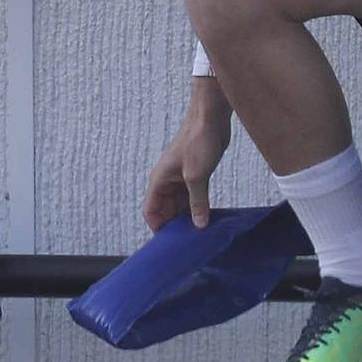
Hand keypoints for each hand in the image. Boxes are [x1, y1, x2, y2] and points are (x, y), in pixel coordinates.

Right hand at [142, 83, 231, 230]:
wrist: (211, 119)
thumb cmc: (198, 141)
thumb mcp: (197, 176)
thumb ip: (197, 202)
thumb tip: (199, 225)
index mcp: (159, 180)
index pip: (151, 211)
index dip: (158, 227)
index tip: (171, 242)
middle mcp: (167, 182)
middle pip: (166, 211)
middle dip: (175, 225)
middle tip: (190, 241)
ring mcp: (181, 179)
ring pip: (180, 205)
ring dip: (189, 217)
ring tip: (200, 233)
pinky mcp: (195, 175)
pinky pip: (193, 198)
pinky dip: (198, 208)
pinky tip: (207, 218)